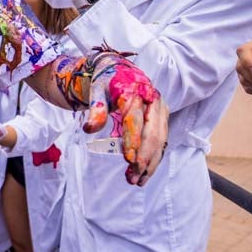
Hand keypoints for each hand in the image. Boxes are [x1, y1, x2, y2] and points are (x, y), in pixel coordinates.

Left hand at [82, 53, 167, 185]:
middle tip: (133, 178)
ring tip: (138, 181)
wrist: (119, 70)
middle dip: (144, 158)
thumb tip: (90, 129)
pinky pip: (161, 141)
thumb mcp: (96, 91)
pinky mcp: (162, 118)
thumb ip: (95, 109)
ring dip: (150, 163)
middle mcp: (152, 100)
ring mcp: (160, 109)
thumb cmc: (105, 81)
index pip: (134, 119)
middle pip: (153, 133)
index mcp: (134, 91)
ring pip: (160, 140)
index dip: (132, 140)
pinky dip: (154, 158)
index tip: (128, 160)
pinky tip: (145, 173)